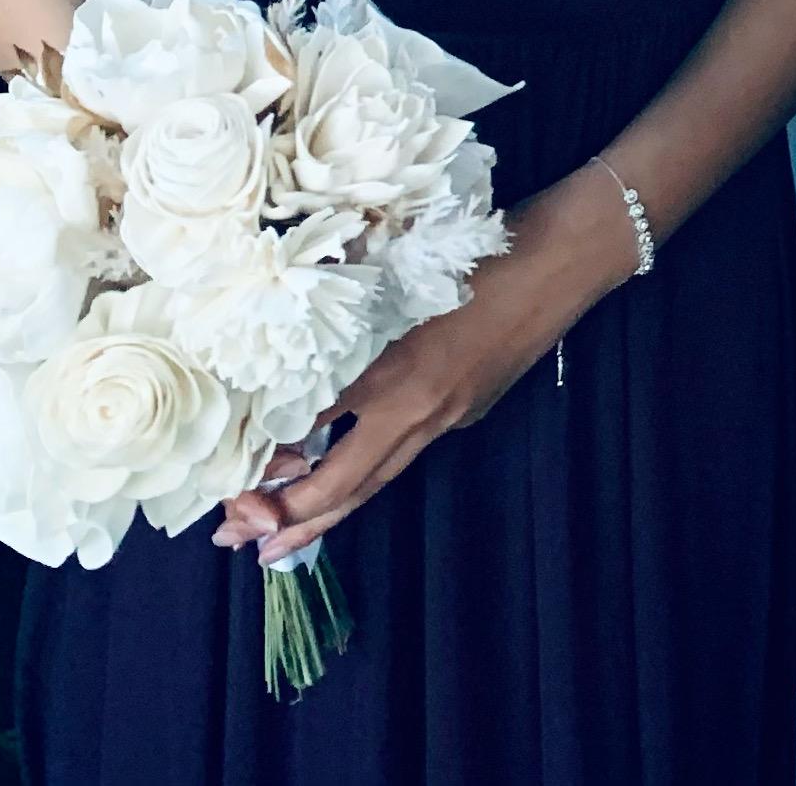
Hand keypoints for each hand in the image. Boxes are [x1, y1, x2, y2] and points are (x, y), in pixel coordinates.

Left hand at [211, 171, 633, 566]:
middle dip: (287, 520)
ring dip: (324, 513)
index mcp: (396, 376)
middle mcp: (419, 411)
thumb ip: (347, 317)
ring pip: (376, 481)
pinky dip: (364, 474)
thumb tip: (288, 348)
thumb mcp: (399, 276)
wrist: (564, 259)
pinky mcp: (468, 411)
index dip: (267, 463)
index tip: (231, 482)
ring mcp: (449, 417)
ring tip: (279, 545)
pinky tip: (344, 473)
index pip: (312, 436)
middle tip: (237, 541)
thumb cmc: (482, 250)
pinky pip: (403, 453)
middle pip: (343, 485)